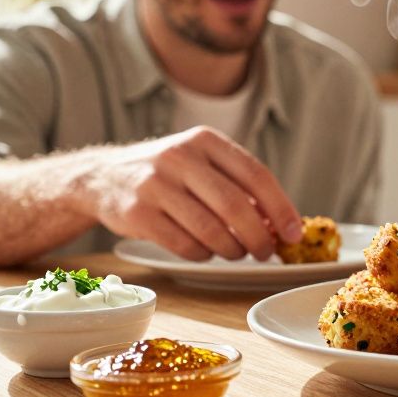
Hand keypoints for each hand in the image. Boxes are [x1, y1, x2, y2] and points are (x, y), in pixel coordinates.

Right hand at [81, 126, 302, 261]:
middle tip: (266, 252)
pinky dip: (202, 255)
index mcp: (205, 141)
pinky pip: (183, 244)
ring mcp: (155, 184)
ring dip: (232, 249)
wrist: (103, 177)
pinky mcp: (137, 213)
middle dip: (259, 236)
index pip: (255, 174)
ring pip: (210, 229)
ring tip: (236, 253)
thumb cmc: (168, 175)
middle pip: (235, 206)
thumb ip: (237, 185)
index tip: (294, 233)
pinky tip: (206, 252)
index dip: (281, 207)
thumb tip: (279, 222)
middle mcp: (180, 157)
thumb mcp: (201, 163)